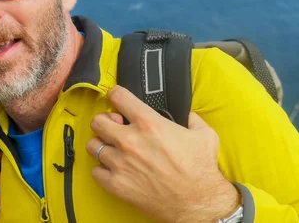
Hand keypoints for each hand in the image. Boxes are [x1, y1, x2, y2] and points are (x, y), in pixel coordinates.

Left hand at [86, 85, 239, 222]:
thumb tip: (189, 115)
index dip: (116, 95)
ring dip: (101, 145)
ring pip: (93, 145)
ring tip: (111, 148)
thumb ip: (193, 120)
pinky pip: (96, 171)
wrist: (198, 204)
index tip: (117, 98)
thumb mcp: (205, 136)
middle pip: (98, 121)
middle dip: (104, 121)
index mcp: (149, 124)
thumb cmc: (201, 172)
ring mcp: (121, 163)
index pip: (119, 97)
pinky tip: (113, 169)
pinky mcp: (117, 184)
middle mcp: (130, 141)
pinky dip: (102, 169)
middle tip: (113, 127)